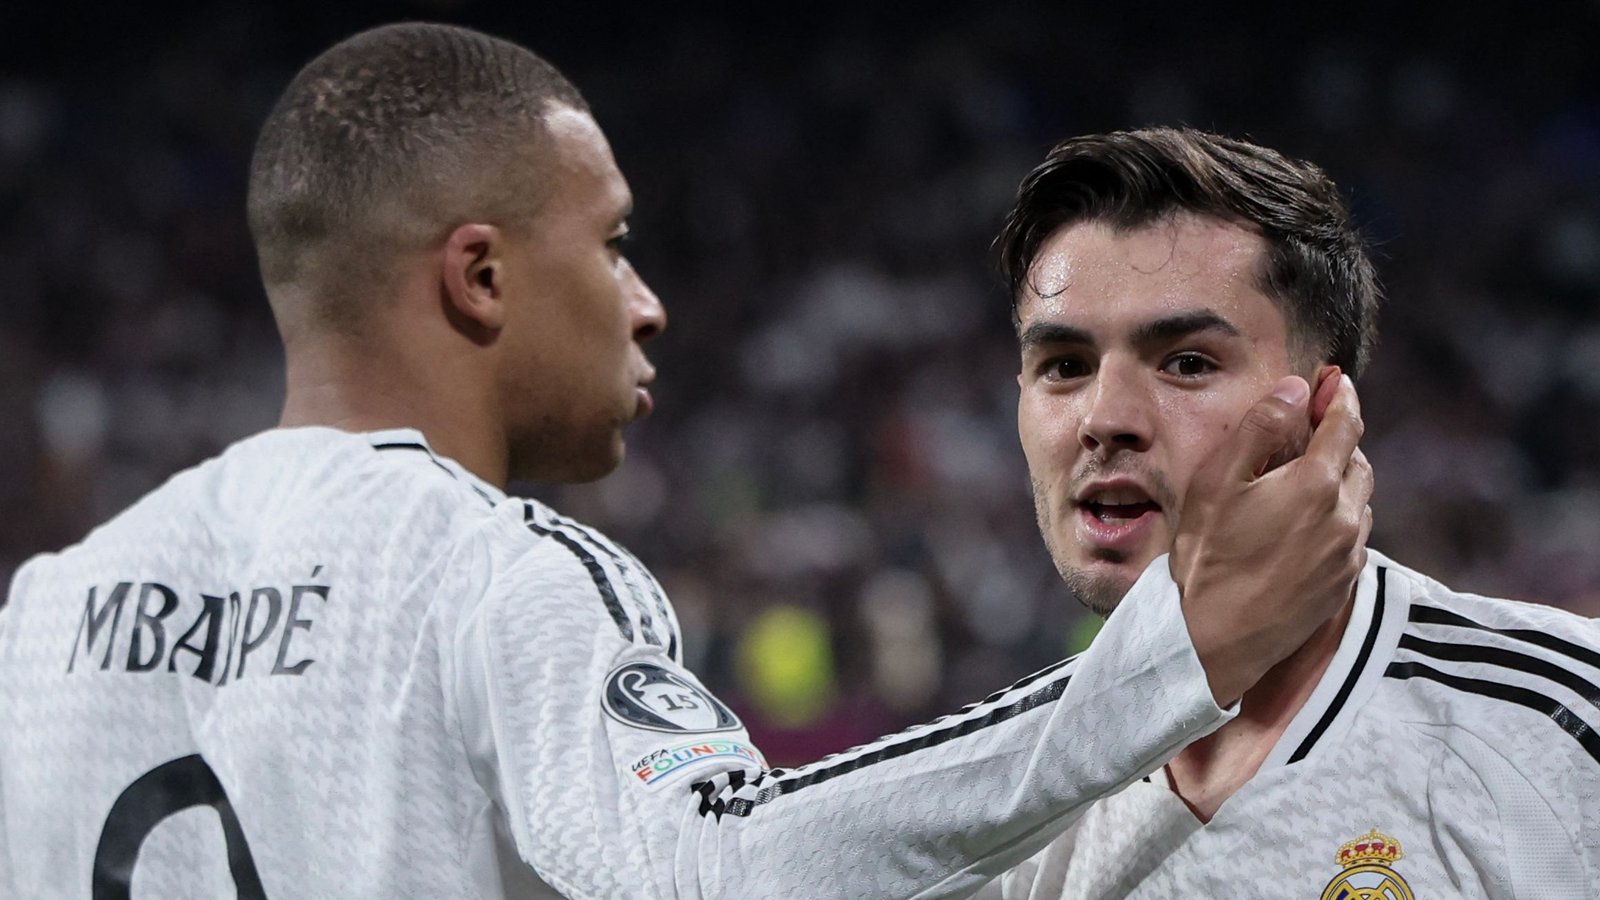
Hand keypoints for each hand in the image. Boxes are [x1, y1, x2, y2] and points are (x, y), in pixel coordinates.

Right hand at [1170, 372, 1372, 706]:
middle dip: (1338, 439)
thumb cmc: (1207, 558)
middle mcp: (1345, 517)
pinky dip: (1335, 520)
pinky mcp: (1342, 585)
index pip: (1344, 423)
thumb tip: (1295, 390)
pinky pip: (1351, 538)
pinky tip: (1302, 528)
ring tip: (1300, 483)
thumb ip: (1259, 429)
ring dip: (1338, 482)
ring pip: (1357, 501)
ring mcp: (1347, 555)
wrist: (1213, 640)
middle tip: (1308, 432)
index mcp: (1316, 483)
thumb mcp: (1217, 482)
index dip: (1339, 396)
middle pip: (1357, 460)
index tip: (1333, 380)